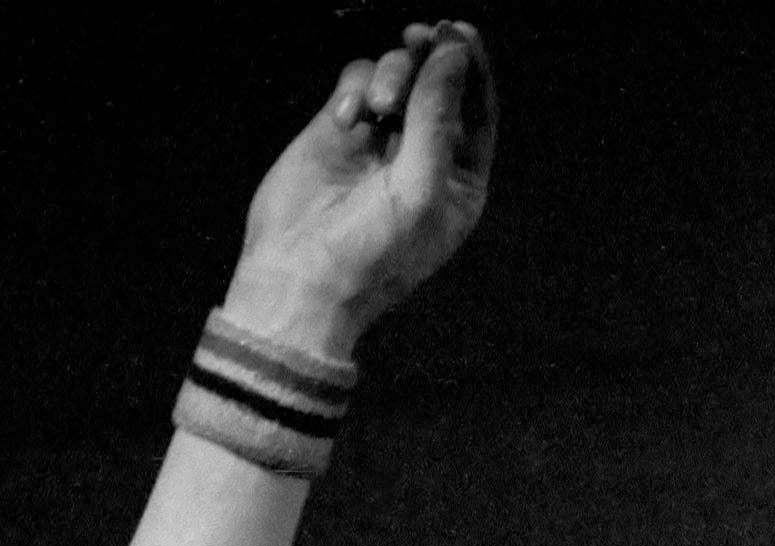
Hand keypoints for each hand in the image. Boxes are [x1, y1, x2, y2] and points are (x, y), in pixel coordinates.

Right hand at [231, 24, 495, 351]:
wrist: (298, 282)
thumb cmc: (371, 255)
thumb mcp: (419, 188)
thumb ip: (437, 115)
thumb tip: (453, 50)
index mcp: (458, 180)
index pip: (476, 109)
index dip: (470, 67)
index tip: (458, 32)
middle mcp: (424, 156)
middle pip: (438, 82)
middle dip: (430, 58)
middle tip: (420, 38)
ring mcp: (380, 141)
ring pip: (398, 75)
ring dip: (391, 75)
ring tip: (376, 108)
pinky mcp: (340, 131)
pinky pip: (358, 83)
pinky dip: (355, 89)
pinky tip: (348, 119)